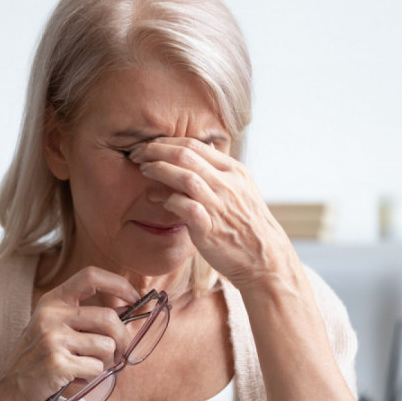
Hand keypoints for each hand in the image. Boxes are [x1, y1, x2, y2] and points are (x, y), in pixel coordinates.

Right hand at [0, 266, 138, 400]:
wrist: (13, 391)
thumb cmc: (42, 358)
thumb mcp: (58, 328)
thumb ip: (88, 317)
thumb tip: (130, 309)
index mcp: (53, 301)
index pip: (91, 276)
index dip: (118, 284)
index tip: (134, 297)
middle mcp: (51, 315)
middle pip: (108, 318)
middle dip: (124, 339)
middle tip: (122, 352)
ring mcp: (52, 338)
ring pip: (107, 346)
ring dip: (106, 362)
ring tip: (86, 367)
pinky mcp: (57, 363)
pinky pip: (96, 368)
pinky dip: (92, 376)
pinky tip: (75, 377)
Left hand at [129, 138, 295, 287]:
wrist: (264, 258)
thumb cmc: (247, 225)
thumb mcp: (241, 189)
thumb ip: (220, 170)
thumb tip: (206, 148)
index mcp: (234, 171)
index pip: (195, 144)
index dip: (167, 142)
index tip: (149, 146)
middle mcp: (228, 184)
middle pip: (186, 155)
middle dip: (156, 150)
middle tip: (137, 154)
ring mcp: (220, 206)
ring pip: (186, 177)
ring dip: (160, 170)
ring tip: (143, 170)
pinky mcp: (211, 229)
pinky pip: (186, 207)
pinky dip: (169, 200)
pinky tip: (158, 200)